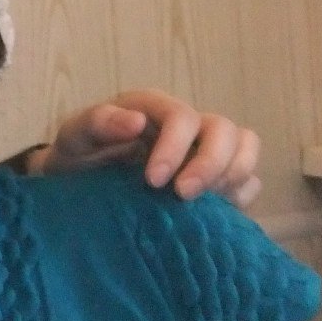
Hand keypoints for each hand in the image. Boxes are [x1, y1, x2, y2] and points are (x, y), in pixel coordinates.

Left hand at [27, 88, 261, 208]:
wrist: (79, 182)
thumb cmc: (78, 155)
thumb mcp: (74, 137)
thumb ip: (97, 123)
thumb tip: (135, 122)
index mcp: (152, 108)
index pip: (182, 117)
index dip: (175, 148)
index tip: (153, 181)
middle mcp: (185, 125)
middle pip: (224, 129)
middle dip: (211, 163)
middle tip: (183, 195)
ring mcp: (203, 149)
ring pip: (245, 146)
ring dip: (233, 174)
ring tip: (204, 202)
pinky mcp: (215, 177)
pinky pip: (247, 180)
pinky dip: (238, 195)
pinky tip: (211, 213)